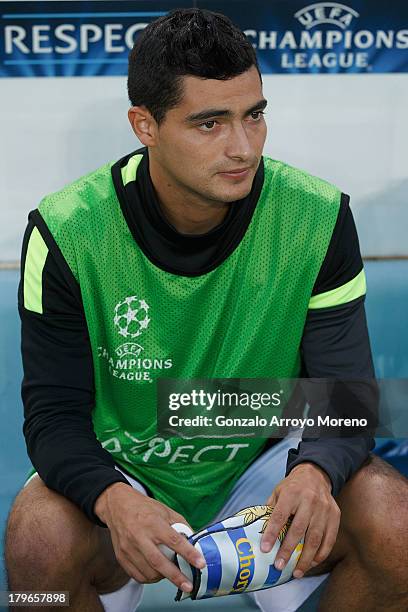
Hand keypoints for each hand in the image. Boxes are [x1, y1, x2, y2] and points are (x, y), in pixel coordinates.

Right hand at [94, 482, 205, 592]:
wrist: (118, 506)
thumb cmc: (144, 508)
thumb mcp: (165, 510)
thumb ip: (180, 525)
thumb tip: (194, 541)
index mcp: (153, 522)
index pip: (174, 540)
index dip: (189, 553)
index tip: (200, 563)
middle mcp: (139, 536)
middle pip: (159, 562)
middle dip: (176, 576)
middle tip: (189, 585)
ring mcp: (129, 548)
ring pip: (148, 572)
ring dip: (163, 578)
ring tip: (171, 574)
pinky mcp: (121, 557)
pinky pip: (137, 575)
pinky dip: (150, 578)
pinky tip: (156, 574)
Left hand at [260, 462, 340, 577]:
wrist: (315, 474)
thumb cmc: (293, 487)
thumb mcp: (278, 492)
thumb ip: (271, 509)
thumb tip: (260, 532)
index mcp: (291, 493)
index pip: (279, 516)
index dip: (272, 533)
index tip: (264, 549)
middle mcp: (309, 500)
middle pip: (298, 529)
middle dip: (288, 551)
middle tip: (279, 566)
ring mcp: (324, 508)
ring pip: (315, 538)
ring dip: (306, 558)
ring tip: (297, 572)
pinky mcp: (335, 515)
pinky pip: (329, 539)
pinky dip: (321, 554)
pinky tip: (312, 563)